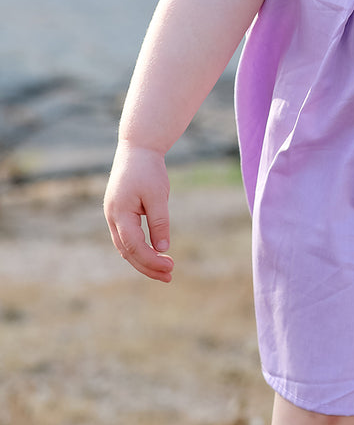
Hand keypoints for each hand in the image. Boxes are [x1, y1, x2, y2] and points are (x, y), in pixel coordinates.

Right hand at [104, 141, 173, 281]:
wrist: (137, 148)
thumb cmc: (148, 170)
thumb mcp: (158, 196)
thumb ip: (159, 223)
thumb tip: (162, 249)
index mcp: (120, 213)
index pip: (135, 246)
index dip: (152, 260)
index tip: (171, 266)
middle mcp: (112, 217)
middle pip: (127, 252)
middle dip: (148, 266)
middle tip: (169, 276)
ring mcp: (113, 215)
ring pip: (125, 247)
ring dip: (143, 260)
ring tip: (164, 270)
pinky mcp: (119, 212)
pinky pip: (126, 238)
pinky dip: (139, 249)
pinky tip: (153, 255)